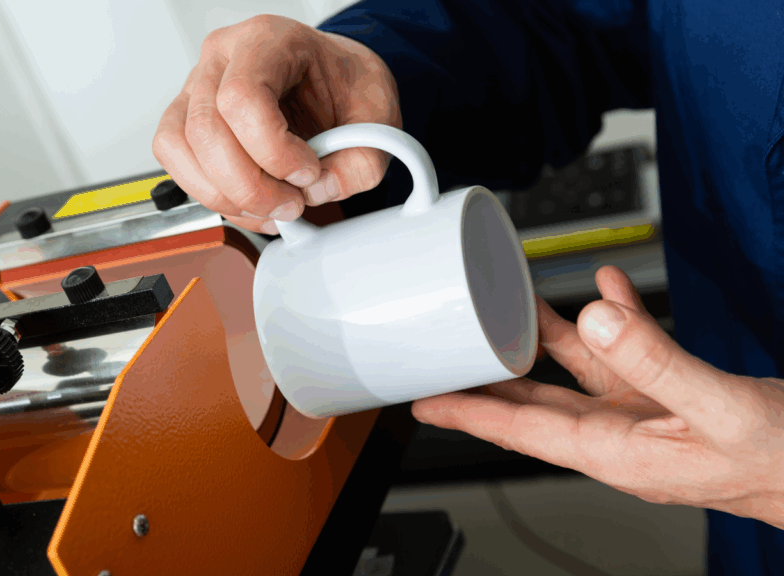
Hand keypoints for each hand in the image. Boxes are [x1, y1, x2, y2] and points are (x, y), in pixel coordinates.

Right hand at [152, 15, 400, 233]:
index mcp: (269, 40)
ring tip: (272, 206)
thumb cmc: (345, 86)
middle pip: (207, 131)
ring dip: (227, 196)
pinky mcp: (186, 120)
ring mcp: (196, 87)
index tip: (308, 171)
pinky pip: (177, 162)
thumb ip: (361, 161)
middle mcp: (223, 58)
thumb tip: (317, 190)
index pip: (243, 97)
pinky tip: (248, 202)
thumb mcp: (378, 117)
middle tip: (291, 203)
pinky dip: (212, 195)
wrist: (333, 81)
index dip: (273, 150)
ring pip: (183, 150)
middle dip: (250, 186)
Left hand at [413, 265, 783, 527]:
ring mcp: (643, 415)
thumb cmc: (783, 462)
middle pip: (532, 404)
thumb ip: (655, 361)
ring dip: (543, 337)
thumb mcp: (719, 407)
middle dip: (485, 379)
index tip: (423, 403)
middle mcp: (619, 435)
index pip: (521, 431)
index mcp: (617, 452)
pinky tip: (604, 286)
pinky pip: (628, 353)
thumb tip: (594, 317)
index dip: (469, 414)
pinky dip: (615, 318)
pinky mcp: (669, 396)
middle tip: (441, 354)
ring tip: (506, 305)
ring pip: (575, 372)